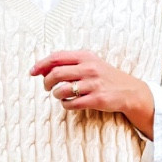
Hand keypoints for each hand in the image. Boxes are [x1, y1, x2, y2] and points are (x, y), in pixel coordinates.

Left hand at [30, 49, 154, 136]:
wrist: (129, 91)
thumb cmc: (104, 77)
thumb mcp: (89, 64)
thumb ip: (68, 64)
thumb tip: (42, 69)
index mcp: (85, 56)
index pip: (56, 57)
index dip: (41, 65)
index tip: (32, 72)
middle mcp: (89, 68)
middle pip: (56, 74)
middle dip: (46, 82)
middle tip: (47, 87)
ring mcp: (93, 84)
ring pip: (62, 90)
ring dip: (56, 94)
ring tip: (60, 95)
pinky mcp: (97, 99)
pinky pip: (72, 104)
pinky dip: (66, 105)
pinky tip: (69, 103)